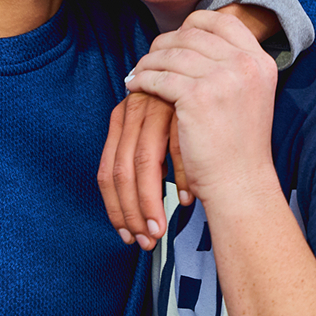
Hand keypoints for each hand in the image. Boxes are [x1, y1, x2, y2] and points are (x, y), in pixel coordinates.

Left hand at [97, 91, 187, 250]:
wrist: (209, 75)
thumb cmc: (183, 114)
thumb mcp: (154, 132)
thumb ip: (142, 161)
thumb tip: (134, 208)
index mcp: (119, 121)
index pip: (105, 173)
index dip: (114, 208)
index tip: (126, 234)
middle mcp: (131, 112)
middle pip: (121, 172)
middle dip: (131, 213)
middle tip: (145, 241)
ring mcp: (155, 106)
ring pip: (143, 163)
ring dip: (151, 202)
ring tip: (160, 229)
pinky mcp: (180, 104)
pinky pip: (177, 147)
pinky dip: (181, 177)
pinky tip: (186, 198)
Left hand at [121, 11, 280, 204]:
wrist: (240, 184)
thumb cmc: (239, 146)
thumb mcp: (249, 95)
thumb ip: (231, 66)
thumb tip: (193, 39)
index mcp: (260, 61)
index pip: (223, 21)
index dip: (193, 24)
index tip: (175, 37)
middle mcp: (245, 64)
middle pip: (193, 35)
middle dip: (165, 43)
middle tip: (149, 57)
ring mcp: (223, 78)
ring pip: (172, 54)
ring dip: (149, 62)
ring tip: (137, 72)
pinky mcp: (197, 96)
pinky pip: (159, 77)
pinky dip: (142, 80)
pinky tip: (133, 87)